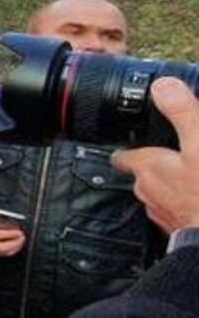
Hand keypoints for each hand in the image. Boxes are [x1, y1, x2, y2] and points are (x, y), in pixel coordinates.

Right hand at [0, 214, 27, 258]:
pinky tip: (14, 246)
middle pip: (2, 248)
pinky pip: (0, 255)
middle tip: (22, 236)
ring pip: (2, 253)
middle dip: (15, 243)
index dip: (8, 234)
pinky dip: (9, 251)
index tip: (17, 230)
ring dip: (14, 248)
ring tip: (21, 241)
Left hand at [113, 78, 198, 233]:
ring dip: (175, 184)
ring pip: (163, 192)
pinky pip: (181, 209)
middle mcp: (149, 192)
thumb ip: (182, 113)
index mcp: (149, 167)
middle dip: (158, 164)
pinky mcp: (182, 230)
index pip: (125, 154)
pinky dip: (189, 202)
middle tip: (176, 155)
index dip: (130, 146)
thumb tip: (163, 87)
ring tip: (192, 176)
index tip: (135, 140)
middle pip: (145, 173)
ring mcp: (165, 213)